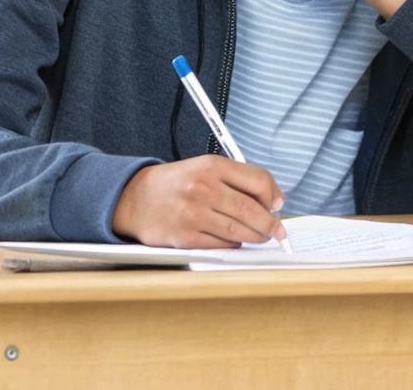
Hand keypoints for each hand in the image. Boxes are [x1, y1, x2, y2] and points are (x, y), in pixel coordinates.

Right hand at [111, 156, 288, 248]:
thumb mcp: (205, 168)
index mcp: (212, 166)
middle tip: (277, 231)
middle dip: (270, 224)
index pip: (258, 181)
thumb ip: (238, 179)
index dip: (274, 196)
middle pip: (251, 210)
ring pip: (239, 231)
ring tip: (261, 237)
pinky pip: (221, 245)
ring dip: (256, 237)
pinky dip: (234, 245)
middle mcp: (203, 188)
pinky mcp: (184, 237)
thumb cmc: (177, 184)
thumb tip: (273, 200)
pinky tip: (236, 241)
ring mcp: (193, 214)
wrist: (134, 198)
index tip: (278, 205)